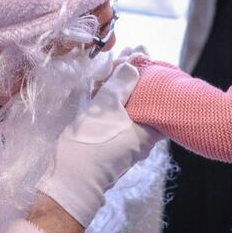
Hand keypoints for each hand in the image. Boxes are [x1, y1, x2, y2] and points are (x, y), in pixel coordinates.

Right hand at [36, 62, 162, 227]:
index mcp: (150, 130)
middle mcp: (143, 137)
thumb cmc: (92, 144)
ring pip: (129, 106)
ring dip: (123, 84)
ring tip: (116, 61)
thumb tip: (134, 65)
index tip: (144, 53)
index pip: (161, 96)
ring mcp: (127, 140)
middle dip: (137, 74)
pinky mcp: (111, 142)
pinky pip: (117, 115)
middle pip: (145, 99)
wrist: (69, 180)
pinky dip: (112, 98)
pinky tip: (104, 83)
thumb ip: (120, 83)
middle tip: (129, 52)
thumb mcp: (106, 107)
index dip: (154, 72)